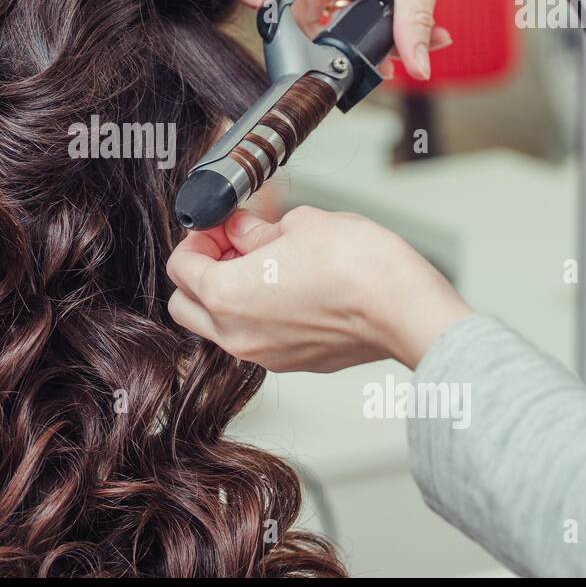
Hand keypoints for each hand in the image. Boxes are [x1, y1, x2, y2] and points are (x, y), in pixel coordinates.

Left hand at [166, 206, 472, 372]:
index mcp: (226, 296)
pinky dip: (256, 312)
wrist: (405, 309)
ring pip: (219, 326)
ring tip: (264, 261)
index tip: (219, 225)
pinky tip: (287, 285)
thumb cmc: (358, 267)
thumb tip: (240, 230)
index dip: (197, 238)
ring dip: (227, 294)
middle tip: (231, 244)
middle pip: (186, 306)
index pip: (180, 267)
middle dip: (200, 272)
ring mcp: (264, 354)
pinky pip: (255, 337)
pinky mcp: (292, 362)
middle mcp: (237, 334)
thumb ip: (255, 231)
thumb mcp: (298, 224)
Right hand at [235, 0, 557, 78]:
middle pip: (294, 0)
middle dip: (316, 34)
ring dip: (360, 38)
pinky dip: (387, 29)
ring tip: (396, 52)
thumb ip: (415, 19)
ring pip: (333, 13)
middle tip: (340, 56)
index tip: (264, 11)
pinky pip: (364, 11)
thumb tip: (415, 64)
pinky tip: (420, 36)